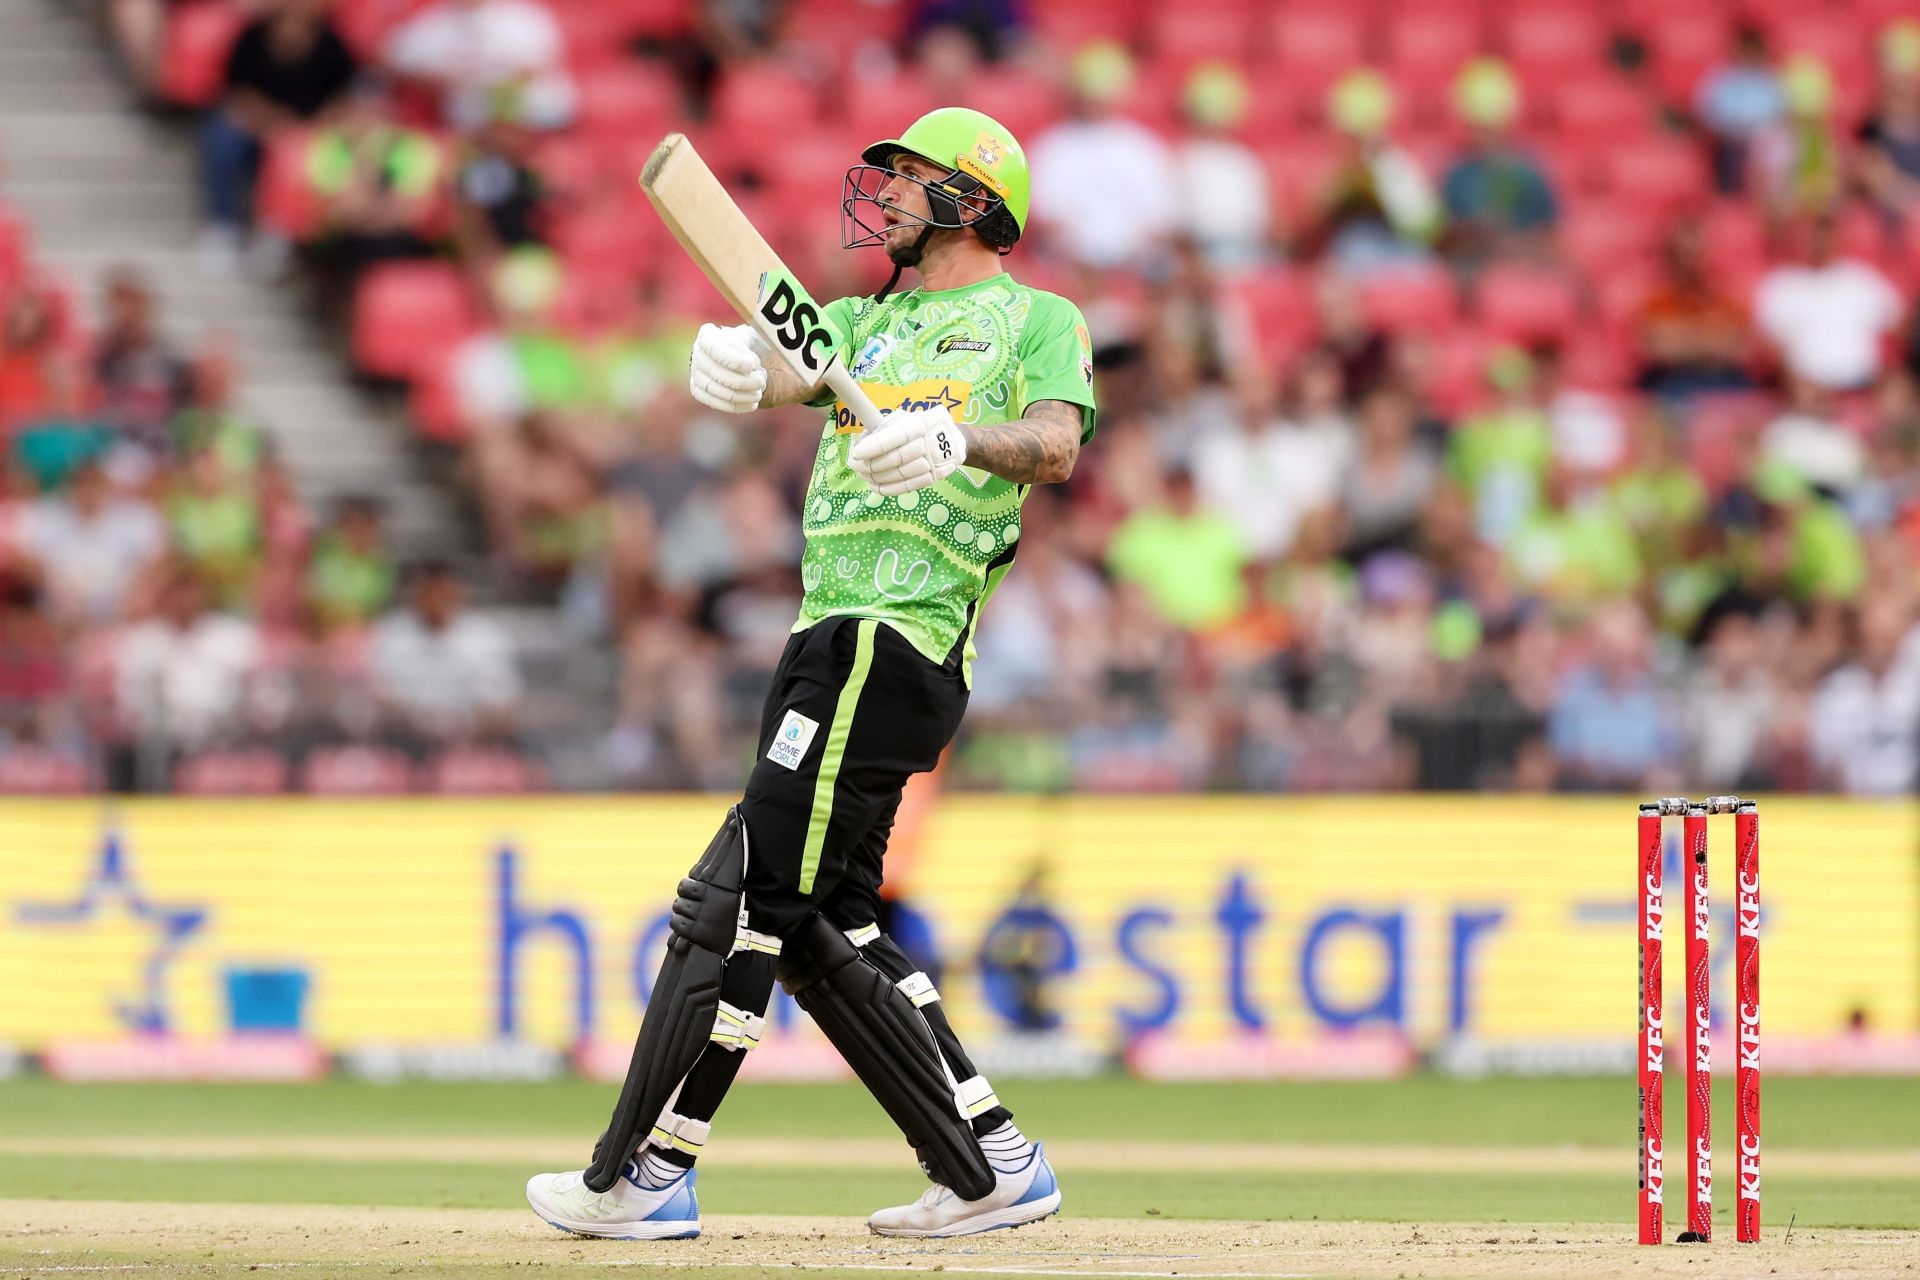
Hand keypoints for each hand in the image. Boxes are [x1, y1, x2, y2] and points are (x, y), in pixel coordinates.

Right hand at [689, 322, 767, 412]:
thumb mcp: (758, 336)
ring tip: (759, 392)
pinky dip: (735, 405)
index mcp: (709, 335)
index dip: (734, 360)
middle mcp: (698, 353)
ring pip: (714, 388)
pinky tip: (752, 403)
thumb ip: (757, 336)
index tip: (753, 365)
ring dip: (740, 394)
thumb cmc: (755, 346)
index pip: (715, 348)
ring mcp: (696, 373)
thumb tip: (760, 342)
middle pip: (715, 371)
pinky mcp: (698, 390)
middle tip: (761, 381)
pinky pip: (712, 402)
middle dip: (742, 380)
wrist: (752, 364)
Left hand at [848, 406, 967, 496]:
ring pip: (901, 474)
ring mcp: (935, 462)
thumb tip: (861, 441)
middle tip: (854, 465)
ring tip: (863, 475)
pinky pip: (908, 487)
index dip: (874, 446)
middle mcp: (931, 442)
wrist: (954, 439)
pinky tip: (874, 486)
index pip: (895, 437)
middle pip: (897, 458)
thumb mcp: (905, 418)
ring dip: (877, 477)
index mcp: (922, 423)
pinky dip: (888, 489)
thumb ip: (884, 427)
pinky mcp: (934, 478)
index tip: (856, 452)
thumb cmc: (920, 426)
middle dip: (871, 464)